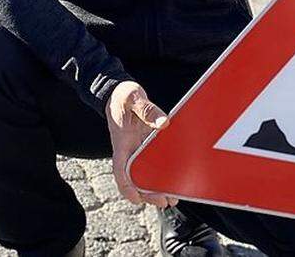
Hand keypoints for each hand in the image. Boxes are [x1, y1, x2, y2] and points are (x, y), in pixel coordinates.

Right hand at [106, 80, 175, 207]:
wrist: (120, 92)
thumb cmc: (124, 96)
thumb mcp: (134, 98)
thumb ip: (148, 110)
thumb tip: (164, 124)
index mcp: (121, 144)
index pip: (120, 171)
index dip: (127, 188)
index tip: (137, 199)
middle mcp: (128, 151)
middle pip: (135, 180)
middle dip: (148, 194)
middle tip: (165, 202)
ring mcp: (137, 150)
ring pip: (145, 175)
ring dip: (156, 189)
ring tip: (173, 199)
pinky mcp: (146, 146)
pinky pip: (153, 164)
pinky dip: (162, 174)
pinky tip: (174, 181)